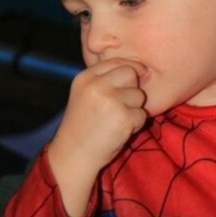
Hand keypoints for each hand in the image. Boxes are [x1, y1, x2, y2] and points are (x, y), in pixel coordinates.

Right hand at [47, 60, 145, 216]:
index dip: (129, 70)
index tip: (130, 82)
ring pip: (139, 95)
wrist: (73, 155)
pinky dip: (135, 124)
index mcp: (85, 78)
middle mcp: (96, 86)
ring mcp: (110, 101)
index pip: (117, 62)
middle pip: (131, 74)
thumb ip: (106, 80)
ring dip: (134, 109)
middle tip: (120, 106)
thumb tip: (142, 69)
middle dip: (131, 89)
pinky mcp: (123, 118)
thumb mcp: (86, 94)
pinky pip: (142, 114)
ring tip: (116, 120)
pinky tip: (119, 131)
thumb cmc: (84, 125)